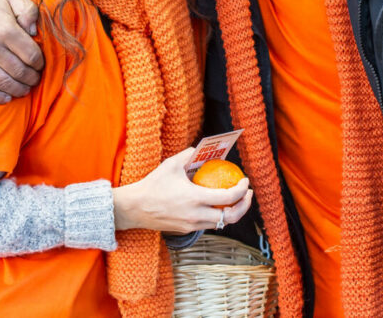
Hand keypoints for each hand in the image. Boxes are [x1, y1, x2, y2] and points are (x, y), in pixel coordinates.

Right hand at [0, 0, 42, 103]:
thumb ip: (29, 9)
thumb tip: (34, 31)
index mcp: (5, 29)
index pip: (31, 55)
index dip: (39, 63)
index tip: (40, 64)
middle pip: (19, 72)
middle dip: (31, 78)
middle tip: (34, 78)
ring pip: (4, 83)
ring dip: (19, 89)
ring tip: (25, 88)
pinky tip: (7, 97)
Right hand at [113, 148, 253, 233]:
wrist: (135, 208)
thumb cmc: (153, 184)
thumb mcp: (172, 164)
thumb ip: (190, 155)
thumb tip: (202, 151)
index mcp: (195, 198)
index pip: (228, 197)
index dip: (242, 190)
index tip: (245, 181)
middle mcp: (196, 215)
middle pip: (230, 217)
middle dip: (244, 206)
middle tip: (247, 194)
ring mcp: (192, 225)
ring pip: (221, 223)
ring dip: (232, 212)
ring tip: (235, 199)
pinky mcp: (187, 229)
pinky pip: (209, 225)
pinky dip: (217, 216)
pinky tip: (217, 205)